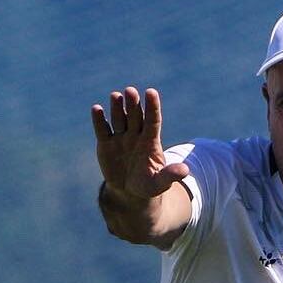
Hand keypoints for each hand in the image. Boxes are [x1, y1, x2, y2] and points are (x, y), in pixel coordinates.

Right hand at [91, 87, 189, 201]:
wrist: (129, 191)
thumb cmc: (149, 185)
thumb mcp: (160, 182)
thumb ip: (170, 175)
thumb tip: (185, 171)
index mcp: (151, 141)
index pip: (153, 120)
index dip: (152, 107)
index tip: (151, 92)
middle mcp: (136, 135)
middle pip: (135, 116)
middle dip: (133, 104)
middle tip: (130, 91)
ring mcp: (121, 138)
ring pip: (119, 119)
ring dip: (117, 108)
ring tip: (115, 96)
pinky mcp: (106, 144)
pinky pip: (103, 130)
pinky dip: (99, 120)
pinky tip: (96, 109)